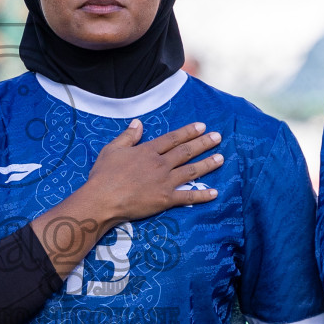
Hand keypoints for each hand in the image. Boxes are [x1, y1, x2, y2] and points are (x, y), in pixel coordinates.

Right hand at [80, 119, 222, 220]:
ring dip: (207, 164)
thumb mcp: (112, 150)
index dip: (188, 132)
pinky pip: (188, 197)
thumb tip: (138, 123)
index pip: (173, 139)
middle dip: (204, 143)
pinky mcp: (165, 199)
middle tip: (218, 137)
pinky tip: (214, 193)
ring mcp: (165, 182)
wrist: (102, 200)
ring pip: (191, 171)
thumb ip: (128, 136)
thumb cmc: (103, 175)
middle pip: (186, 152)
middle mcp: (160, 164)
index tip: (201, 126)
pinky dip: (202, 195)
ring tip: (220, 158)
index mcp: (148, 151)